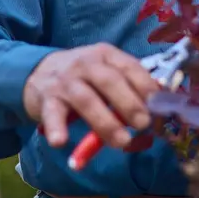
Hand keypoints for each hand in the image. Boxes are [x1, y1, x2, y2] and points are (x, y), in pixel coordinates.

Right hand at [22, 44, 159, 148]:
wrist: (37, 72)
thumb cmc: (83, 76)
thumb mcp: (105, 72)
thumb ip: (129, 87)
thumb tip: (160, 112)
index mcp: (106, 55)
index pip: (130, 67)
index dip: (146, 85)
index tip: (161, 104)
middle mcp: (86, 64)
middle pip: (110, 81)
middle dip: (129, 103)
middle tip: (144, 124)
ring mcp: (65, 81)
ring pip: (87, 100)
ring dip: (106, 122)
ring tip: (122, 141)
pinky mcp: (46, 100)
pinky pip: (53, 115)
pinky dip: (57, 128)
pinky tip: (61, 142)